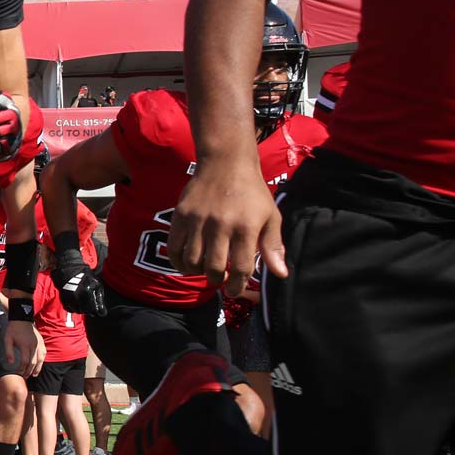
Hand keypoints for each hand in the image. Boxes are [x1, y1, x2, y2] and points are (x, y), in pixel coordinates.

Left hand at [4, 320, 43, 377]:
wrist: (22, 319)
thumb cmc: (13, 330)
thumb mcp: (7, 340)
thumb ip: (8, 352)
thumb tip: (11, 363)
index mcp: (25, 345)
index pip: (25, 361)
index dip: (21, 369)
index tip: (18, 373)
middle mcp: (33, 346)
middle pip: (33, 362)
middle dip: (29, 371)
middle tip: (25, 377)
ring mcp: (39, 344)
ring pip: (40, 359)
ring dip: (37, 368)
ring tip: (34, 374)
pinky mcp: (41, 342)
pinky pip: (44, 354)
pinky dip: (42, 361)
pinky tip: (39, 365)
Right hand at [54, 248, 106, 317]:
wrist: (69, 268)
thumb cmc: (85, 275)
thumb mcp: (97, 284)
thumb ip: (99, 298)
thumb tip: (102, 311)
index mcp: (87, 292)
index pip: (94, 310)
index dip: (98, 312)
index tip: (100, 311)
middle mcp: (77, 297)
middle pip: (86, 312)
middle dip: (90, 310)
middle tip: (92, 305)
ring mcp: (69, 298)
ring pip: (77, 311)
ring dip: (82, 309)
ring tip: (84, 302)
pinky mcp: (63, 299)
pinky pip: (70, 309)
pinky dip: (74, 307)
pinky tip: (76, 301)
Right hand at [169, 157, 285, 288]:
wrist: (225, 163)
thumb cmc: (252, 193)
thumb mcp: (270, 217)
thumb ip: (273, 247)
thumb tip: (280, 274)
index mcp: (246, 228)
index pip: (241, 268)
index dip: (237, 285)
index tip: (234, 290)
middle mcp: (221, 225)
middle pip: (214, 268)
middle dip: (217, 280)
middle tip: (220, 279)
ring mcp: (198, 221)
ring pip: (193, 261)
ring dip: (198, 272)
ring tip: (204, 269)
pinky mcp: (181, 216)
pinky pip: (175, 247)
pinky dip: (179, 261)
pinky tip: (187, 263)